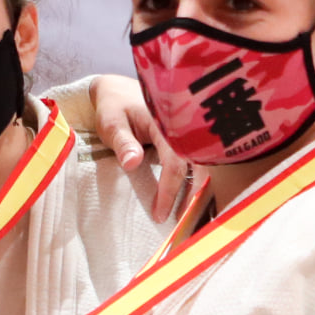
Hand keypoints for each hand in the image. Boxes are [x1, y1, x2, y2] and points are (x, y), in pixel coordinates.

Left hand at [87, 74, 188, 221]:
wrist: (118, 89)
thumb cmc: (113, 105)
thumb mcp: (111, 121)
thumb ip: (122, 141)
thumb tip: (133, 163)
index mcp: (167, 123)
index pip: (175, 163)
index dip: (169, 191)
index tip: (160, 214)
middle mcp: (183, 128)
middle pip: (199, 167)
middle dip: (194, 197)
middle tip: (184, 226)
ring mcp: (187, 134)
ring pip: (203, 165)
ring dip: (199, 190)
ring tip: (190, 217)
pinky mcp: (186, 140)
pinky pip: (197, 161)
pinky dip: (196, 180)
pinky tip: (191, 199)